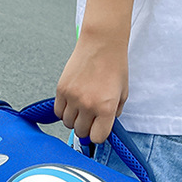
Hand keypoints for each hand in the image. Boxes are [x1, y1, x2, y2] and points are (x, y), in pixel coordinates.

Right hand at [54, 0, 140, 144]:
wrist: (102, 44)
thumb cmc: (114, 66)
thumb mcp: (123, 94)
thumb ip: (114, 114)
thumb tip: (102, 127)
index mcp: (106, 108)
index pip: (97, 138)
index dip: (97, 135)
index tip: (97, 129)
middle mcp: (88, 105)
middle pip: (80, 132)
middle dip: (85, 128)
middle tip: (89, 118)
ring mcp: (72, 97)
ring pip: (67, 123)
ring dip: (74, 120)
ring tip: (80, 109)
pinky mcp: (61, 89)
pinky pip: (58, 112)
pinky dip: (64, 111)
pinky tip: (71, 104)